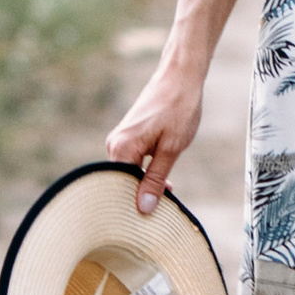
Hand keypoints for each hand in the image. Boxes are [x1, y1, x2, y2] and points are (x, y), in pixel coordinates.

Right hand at [104, 58, 206, 215]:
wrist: (181, 76)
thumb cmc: (179, 109)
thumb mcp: (172, 148)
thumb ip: (156, 179)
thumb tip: (143, 208)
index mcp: (121, 149)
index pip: (119, 189)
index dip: (134, 205)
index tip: (152, 218)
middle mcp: (114, 145)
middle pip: (122, 183)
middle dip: (142, 196)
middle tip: (165, 206)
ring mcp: (120, 140)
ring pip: (129, 173)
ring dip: (146, 184)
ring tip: (169, 192)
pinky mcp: (129, 136)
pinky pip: (133, 163)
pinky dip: (147, 172)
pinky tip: (165, 179)